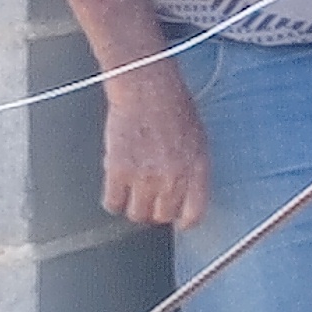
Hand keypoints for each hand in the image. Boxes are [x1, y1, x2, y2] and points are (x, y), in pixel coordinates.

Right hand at [100, 68, 211, 229]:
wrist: (147, 90)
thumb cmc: (175, 109)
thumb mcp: (198, 142)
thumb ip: (193, 171)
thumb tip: (186, 195)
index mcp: (197, 170)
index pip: (194, 214)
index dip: (184, 220)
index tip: (178, 219)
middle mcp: (173, 178)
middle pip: (161, 216)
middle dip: (156, 211)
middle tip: (150, 199)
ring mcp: (145, 176)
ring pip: (136, 214)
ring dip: (134, 207)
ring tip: (133, 194)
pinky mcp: (118, 171)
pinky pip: (112, 203)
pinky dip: (113, 200)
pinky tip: (116, 189)